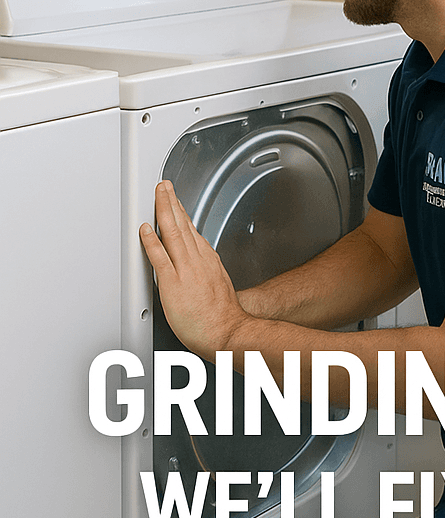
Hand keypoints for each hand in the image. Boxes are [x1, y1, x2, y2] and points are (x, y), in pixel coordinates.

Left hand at [139, 181, 251, 359]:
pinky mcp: (173, 283)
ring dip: (164, 210)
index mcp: (208, 260)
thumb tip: (199, 271)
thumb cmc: (223, 316)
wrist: (227, 331)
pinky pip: (160, 258)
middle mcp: (198, 260)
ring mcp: (186, 270)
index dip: (182, 212)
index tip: (175, 201)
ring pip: (173, 233)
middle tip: (164, 187)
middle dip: (172, 202)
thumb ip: (206, 273)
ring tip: (157, 195)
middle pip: (183, 224)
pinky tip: (144, 229)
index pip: (192, 230)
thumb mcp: (219, 286)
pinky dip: (151, 241)